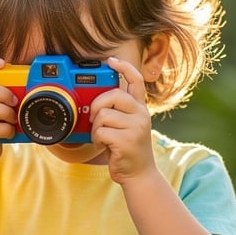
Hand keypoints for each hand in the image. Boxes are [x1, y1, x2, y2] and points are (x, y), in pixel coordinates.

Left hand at [92, 56, 154, 183]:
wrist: (139, 174)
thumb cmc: (127, 150)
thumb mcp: (127, 126)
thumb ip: (118, 112)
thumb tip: (95, 102)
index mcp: (140, 108)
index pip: (136, 80)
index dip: (124, 68)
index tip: (112, 60)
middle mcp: (141, 115)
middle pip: (113, 95)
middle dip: (97, 105)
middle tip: (94, 118)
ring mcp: (136, 127)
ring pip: (103, 115)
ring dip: (95, 128)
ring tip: (101, 137)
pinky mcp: (127, 141)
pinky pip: (101, 132)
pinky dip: (96, 140)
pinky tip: (103, 146)